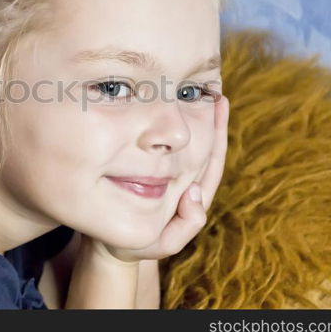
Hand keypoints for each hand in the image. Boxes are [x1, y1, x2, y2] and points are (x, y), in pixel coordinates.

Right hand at [86, 95, 229, 263]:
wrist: (110, 244)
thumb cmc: (133, 241)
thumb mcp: (162, 241)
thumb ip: (186, 224)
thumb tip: (195, 194)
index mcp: (191, 193)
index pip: (212, 159)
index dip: (217, 131)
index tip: (220, 103)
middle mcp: (184, 182)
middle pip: (204, 145)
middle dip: (209, 118)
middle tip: (211, 87)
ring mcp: (168, 176)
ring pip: (186, 143)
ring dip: (192, 117)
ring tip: (194, 90)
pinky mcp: (149, 172)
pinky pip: (162, 146)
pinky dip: (165, 126)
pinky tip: (161, 106)